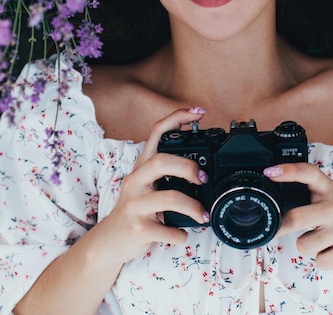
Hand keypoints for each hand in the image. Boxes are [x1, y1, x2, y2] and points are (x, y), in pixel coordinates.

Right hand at [98, 108, 208, 265]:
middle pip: (162, 161)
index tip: (199, 113)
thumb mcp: (147, 183)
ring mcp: (135, 204)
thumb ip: (167, 170)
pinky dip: (180, 233)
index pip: (157, 131)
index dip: (178, 118)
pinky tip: (183, 233)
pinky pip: (167, 230)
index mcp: (142, 165)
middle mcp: (136, 180)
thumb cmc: (136, 207)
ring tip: (202, 214)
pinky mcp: (138, 228)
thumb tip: (203, 166)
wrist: (109, 240)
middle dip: (187, 167)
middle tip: (203, 178)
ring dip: (193, 207)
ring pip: (169, 198)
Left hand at [264, 162, 332, 268]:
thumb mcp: (330, 193)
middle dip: (281, 227)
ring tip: (320, 238)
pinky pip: (319, 261)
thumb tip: (274, 202)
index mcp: (328, 188)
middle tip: (276, 229)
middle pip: (296, 219)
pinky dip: (322, 258)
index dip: (287, 171)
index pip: (307, 173)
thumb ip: (308, 192)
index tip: (269, 172)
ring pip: (304, 245)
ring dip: (306, 244)